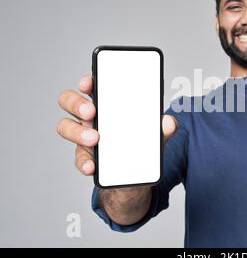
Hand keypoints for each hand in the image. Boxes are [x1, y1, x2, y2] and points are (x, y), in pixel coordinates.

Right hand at [57, 75, 177, 175]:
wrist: (135, 176)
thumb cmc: (140, 144)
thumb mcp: (154, 134)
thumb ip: (163, 128)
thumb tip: (170, 123)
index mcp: (107, 104)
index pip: (91, 86)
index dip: (88, 81)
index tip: (91, 83)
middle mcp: (91, 117)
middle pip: (70, 101)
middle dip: (76, 103)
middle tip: (91, 111)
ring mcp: (84, 136)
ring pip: (66, 127)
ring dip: (77, 132)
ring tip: (94, 139)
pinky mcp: (85, 157)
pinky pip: (79, 158)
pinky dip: (85, 162)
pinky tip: (93, 166)